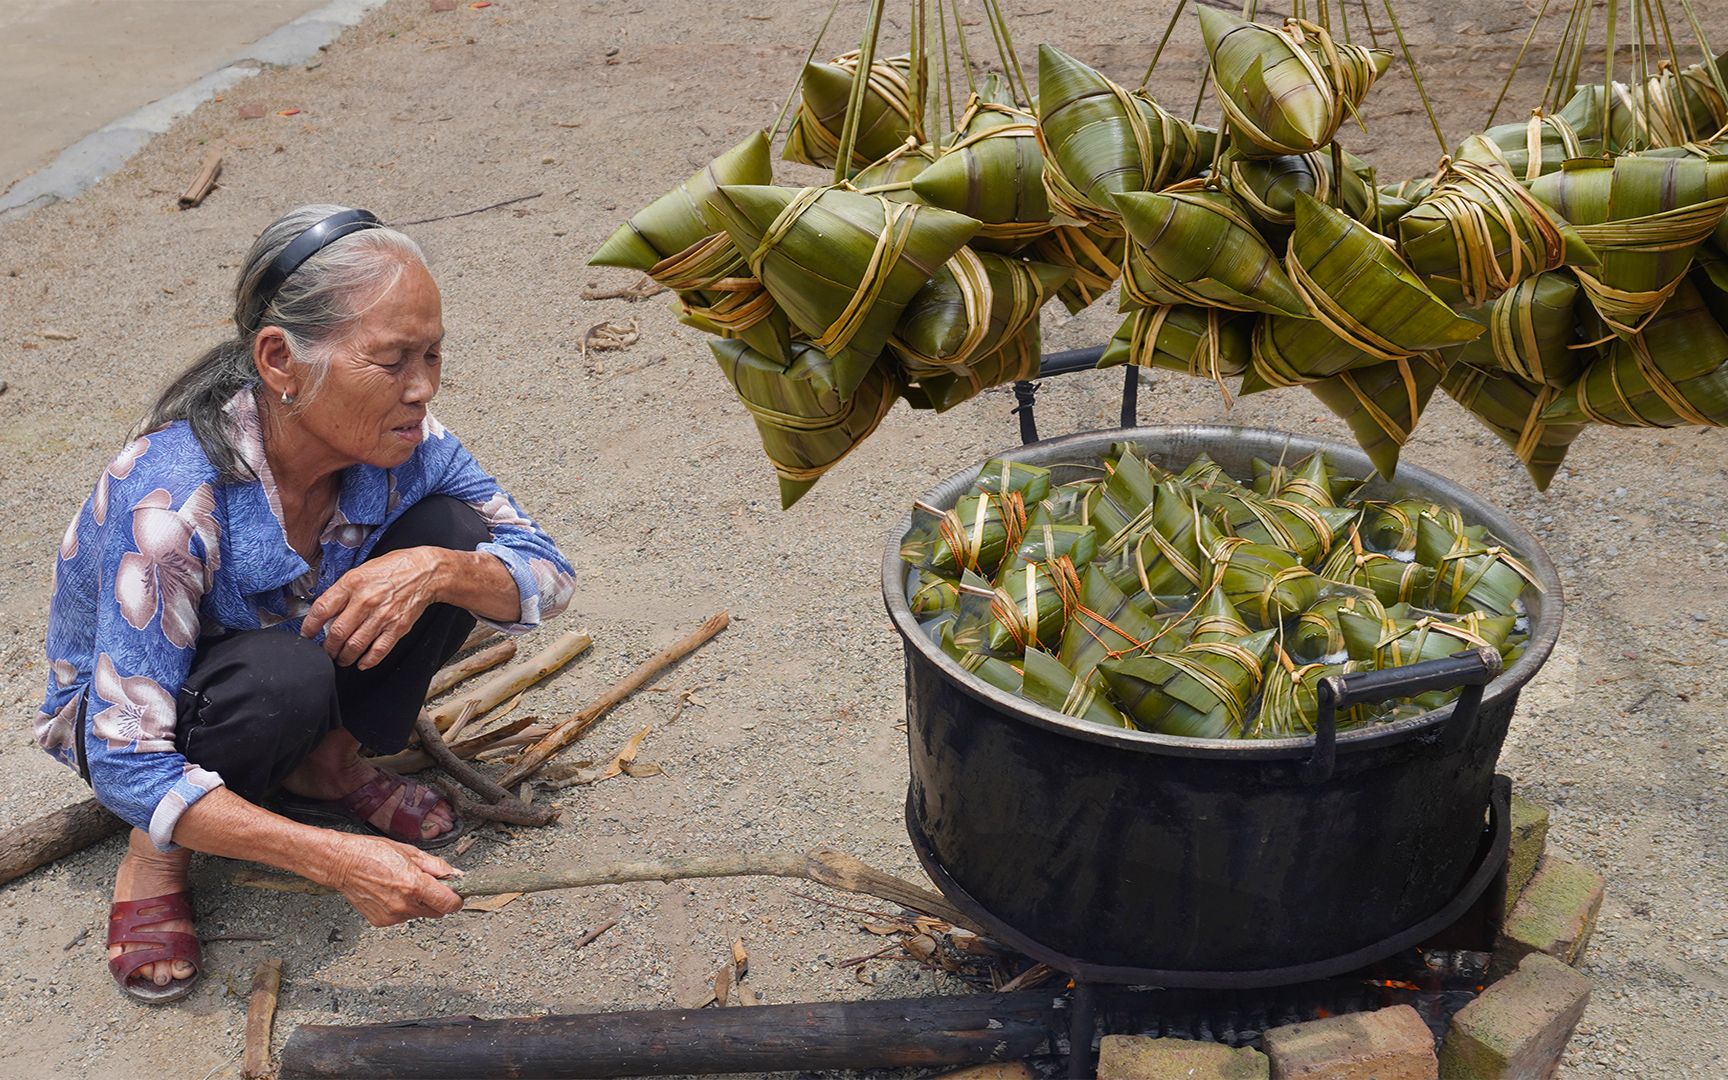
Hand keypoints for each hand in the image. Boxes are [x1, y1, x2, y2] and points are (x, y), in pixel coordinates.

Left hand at [301, 548, 444, 668]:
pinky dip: (368, 661)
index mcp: (353, 584)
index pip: (322, 609)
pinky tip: (362, 662)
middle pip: (336, 633)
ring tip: (341, 659)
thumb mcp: (361, 571)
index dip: (310, 626)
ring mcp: (382, 616)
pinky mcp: (397, 627)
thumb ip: (343, 590)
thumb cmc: (393, 568)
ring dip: (344, 657)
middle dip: (327, 648)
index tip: (307, 634)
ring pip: (354, 645)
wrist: (425, 572)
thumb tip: (326, 611)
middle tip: (325, 651)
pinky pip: (378, 650)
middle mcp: (365, 600)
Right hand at [320, 833, 462, 925]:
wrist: (343, 864)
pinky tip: (391, 892)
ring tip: (403, 884)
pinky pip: (402, 917)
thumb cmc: (373, 853)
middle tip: (427, 883)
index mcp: (415, 886)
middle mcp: (404, 905)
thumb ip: (437, 867)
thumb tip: (456, 875)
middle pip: (437, 912)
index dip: (456, 898)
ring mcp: (392, 916)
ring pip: (419, 914)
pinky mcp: (381, 922)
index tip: (455, 892)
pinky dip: (403, 907)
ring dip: (419, 903)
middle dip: (438, 899)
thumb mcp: (411, 852)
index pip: (449, 904)